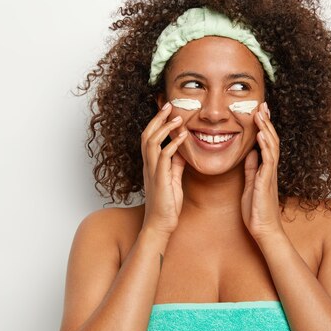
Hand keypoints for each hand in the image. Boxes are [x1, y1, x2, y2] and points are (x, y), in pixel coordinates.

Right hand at [140, 102, 187, 237]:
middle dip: (158, 119)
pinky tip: (183, 137)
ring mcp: (152, 172)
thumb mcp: (173, 179)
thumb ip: (176, 165)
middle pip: (147, 135)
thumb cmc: (167, 204)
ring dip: (165, 128)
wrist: (161, 224)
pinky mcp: (160, 180)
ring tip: (177, 118)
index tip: (167, 110)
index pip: (149, 137)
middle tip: (169, 105)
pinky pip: (164, 157)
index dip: (156, 122)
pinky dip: (173, 145)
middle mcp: (148, 165)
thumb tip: (182, 151)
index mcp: (151, 165)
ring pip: (152, 142)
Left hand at [241, 102, 284, 240]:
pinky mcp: (266, 182)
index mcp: (265, 169)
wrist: (264, 230)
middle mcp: (270, 169)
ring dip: (266, 128)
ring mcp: (270, 174)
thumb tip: (250, 154)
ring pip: (272, 146)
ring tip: (261, 113)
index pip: (266, 143)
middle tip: (262, 105)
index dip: (263, 127)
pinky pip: (268, 160)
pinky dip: (265, 146)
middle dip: (266, 121)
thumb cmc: (256, 211)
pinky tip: (261, 134)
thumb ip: (251, 169)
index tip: (259, 112)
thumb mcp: (250, 185)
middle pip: (272, 139)